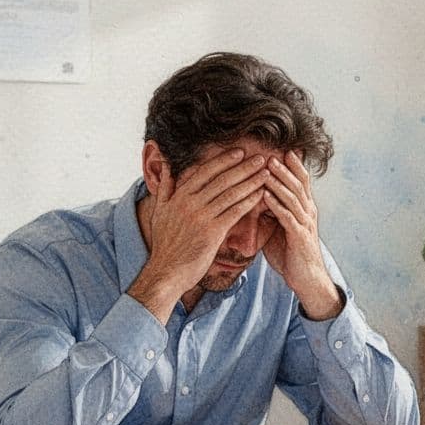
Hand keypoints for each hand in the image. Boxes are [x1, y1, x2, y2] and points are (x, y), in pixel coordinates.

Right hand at [129, 148, 269, 321]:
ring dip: (251, 181)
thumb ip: (165, 187)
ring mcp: (201, 217)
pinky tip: (261, 194)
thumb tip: (165, 164)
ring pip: (231, 193)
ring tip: (266, 172)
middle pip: (222, 179)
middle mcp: (190, 203)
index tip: (239, 152)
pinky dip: (249, 201)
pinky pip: (235, 212)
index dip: (224, 160)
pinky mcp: (212, 233)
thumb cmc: (165, 245)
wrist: (166, 272)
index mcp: (179, 196)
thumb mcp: (159, 212)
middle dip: (243, 167)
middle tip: (260, 157)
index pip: (205, 171)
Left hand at [261, 151, 342, 319]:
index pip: (301, 181)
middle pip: (298, 184)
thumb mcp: (280, 229)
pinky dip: (275, 204)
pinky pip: (287, 217)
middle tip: (270, 153)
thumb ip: (271, 212)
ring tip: (266, 169)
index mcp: (304, 209)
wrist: (306, 279)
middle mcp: (308, 212)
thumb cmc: (291, 254)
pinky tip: (264, 195)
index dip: (292, 165)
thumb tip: (254, 198)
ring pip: (293, 197)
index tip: (280, 149)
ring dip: (279, 182)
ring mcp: (305, 224)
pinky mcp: (299, 237)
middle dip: (284, 168)